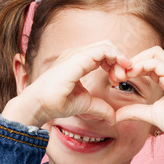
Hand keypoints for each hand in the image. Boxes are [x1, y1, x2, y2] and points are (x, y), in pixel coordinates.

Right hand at [16, 40, 134, 126]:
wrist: (41, 104)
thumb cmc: (56, 103)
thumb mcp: (86, 104)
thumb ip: (100, 108)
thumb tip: (113, 118)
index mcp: (78, 62)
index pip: (102, 54)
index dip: (114, 64)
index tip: (118, 81)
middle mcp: (77, 54)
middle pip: (106, 46)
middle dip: (119, 59)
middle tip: (123, 77)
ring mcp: (76, 54)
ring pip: (106, 45)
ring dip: (119, 58)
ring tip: (122, 75)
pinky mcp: (78, 57)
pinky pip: (103, 49)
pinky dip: (115, 56)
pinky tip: (119, 70)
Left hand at [113, 46, 163, 155]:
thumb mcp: (151, 115)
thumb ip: (135, 111)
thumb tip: (116, 115)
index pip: (151, 61)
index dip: (133, 66)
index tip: (118, 78)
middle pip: (153, 52)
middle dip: (133, 60)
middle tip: (118, 74)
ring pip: (155, 53)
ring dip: (135, 62)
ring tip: (123, 75)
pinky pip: (158, 63)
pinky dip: (142, 66)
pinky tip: (131, 76)